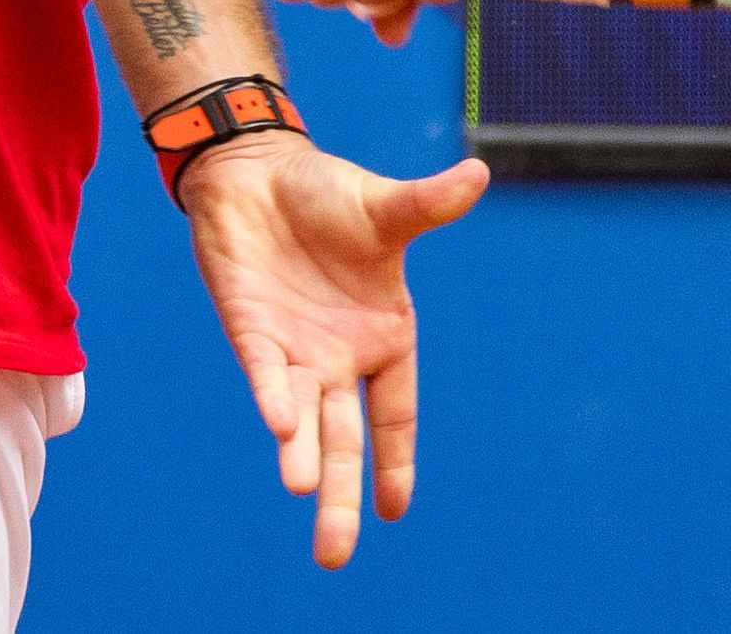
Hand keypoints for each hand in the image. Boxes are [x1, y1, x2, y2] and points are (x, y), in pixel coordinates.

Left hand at [179, 133, 490, 566]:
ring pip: (303, 420)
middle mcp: (339, 357)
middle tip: (333, 556)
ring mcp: (295, 349)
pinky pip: (267, 373)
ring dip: (304, 456)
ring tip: (307, 493)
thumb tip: (478, 174)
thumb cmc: (328, 196)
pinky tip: (280, 425)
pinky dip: (274, 397)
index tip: (394, 508)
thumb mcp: (385, 208)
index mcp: (383, 338)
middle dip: (341, 495)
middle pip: (344, 438)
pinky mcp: (252, 331)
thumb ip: (427, 205)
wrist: (257, 173)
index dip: (395, 458)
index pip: (393, 412)